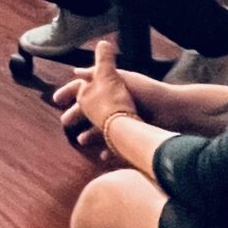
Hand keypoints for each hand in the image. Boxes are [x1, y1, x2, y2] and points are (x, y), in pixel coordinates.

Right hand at [50, 65, 166, 158]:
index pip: (85, 87)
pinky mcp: (133, 132)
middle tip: (63, 123)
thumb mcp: (119, 78)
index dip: (70, 92)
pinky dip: (109, 148)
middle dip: (77, 115)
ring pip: (102, 127)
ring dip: (90, 134)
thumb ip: (98, 72)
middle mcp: (116, 101)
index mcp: (111, 87)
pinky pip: (117, 143)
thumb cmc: (146, 92)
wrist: (172, 110)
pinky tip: (101, 155)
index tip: (55, 99)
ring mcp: (124, 117)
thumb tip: (76, 71)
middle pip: (91, 108)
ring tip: (81, 141)